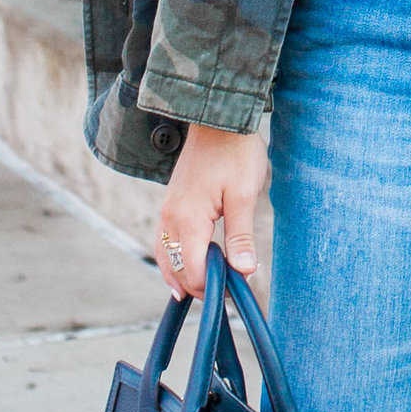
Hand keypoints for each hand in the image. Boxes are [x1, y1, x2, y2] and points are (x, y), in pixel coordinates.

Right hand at [156, 122, 267, 298]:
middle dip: (199, 286)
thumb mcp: (244, 196)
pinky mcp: (171, 203)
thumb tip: (244, 272)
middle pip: (176, 269)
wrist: (219, 118)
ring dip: (183, 276)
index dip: (213, 287)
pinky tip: (187, 266)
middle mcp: (170, 218)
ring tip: (204, 291)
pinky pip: (166, 241)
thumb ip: (240, 236)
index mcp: (188, 219)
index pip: (193, 271)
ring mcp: (167, 210)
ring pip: (166, 257)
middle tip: (226, 293)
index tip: (237, 290)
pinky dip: (175, 260)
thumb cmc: (235, 153)